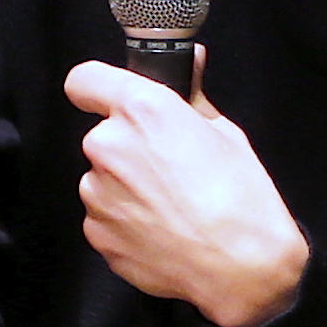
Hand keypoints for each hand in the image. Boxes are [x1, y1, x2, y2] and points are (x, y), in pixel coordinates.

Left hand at [60, 56, 307, 326]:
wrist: (241, 266)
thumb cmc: (241, 198)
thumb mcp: (225, 132)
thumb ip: (191, 95)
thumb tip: (188, 61)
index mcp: (142, 110)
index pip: (84, 80)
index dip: (96, 90)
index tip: (107, 99)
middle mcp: (109, 146)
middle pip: (103, 136)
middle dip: (128, 148)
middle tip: (167, 167)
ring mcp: (97, 192)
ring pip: (102, 179)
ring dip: (125, 187)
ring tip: (169, 206)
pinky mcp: (97, 232)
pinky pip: (105, 216)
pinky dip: (126, 221)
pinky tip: (162, 230)